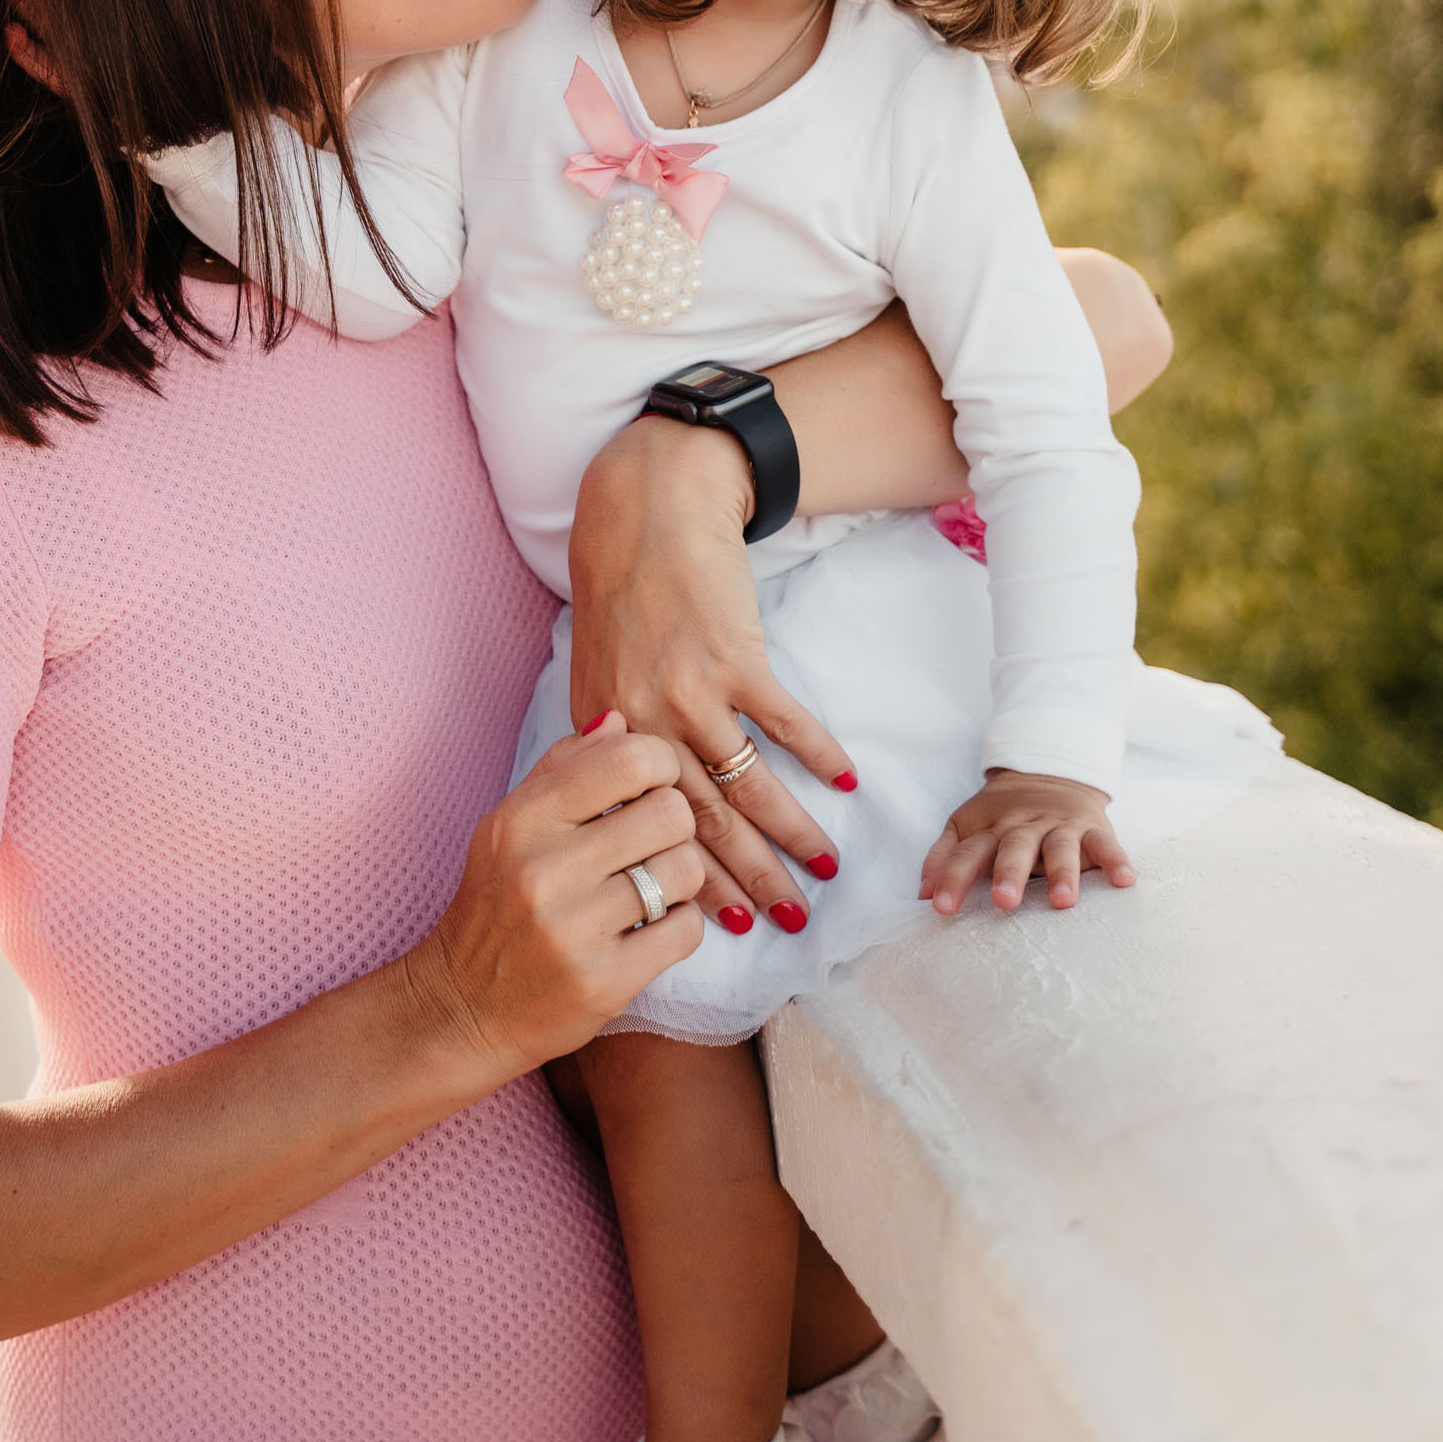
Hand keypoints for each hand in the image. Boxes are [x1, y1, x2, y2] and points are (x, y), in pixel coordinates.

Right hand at [410, 718, 705, 1080]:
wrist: (463, 1007)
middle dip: (675, 826)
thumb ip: (562, 769)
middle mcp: (544, 869)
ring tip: (651, 888)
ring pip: (685, 871)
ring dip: (680, 879)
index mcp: (522, 819)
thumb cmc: (495, 906)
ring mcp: (573, 929)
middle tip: (653, 844)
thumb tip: (618, 720)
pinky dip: (678, 927)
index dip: (659, 768)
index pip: (630, 758)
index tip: (649, 789)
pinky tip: (649, 929)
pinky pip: (686, 931)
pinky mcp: (603, 982)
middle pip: (671, 812)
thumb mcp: (509, 827)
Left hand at [567, 415, 853, 928]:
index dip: (689, 882)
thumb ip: (613, 745)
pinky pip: (783, 722)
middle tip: (788, 923)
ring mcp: (690, 689)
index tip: (724, 927)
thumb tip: (640, 815)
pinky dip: (818, 754)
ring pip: (747, 784)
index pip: (649, 829)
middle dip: (749, 879)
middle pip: (703, 821)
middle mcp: (643, 721)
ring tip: (825, 869)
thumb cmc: (622, 599)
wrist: (645, 515)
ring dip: (792, 833)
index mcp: (605, 736)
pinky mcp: (733, 655)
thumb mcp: (597, 677)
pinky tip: (845, 783)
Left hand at [920, 771, 1136, 917]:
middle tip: (1004, 901)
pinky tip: (1124, 880)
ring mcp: (1059, 826)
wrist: (1048, 771)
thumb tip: (923, 894)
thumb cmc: (1002, 814)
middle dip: (1009, 874)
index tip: (940, 907)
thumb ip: (944, 857)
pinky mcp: (1092, 828)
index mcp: (989, 828)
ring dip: (1062, 872)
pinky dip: (1116, 859)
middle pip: (1014, 848)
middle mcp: (1024, 826)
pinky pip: (1106, 844)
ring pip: (1060, 847)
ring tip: (1063, 900)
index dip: (952, 878)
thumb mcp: (967, 825)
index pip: (966, 852)